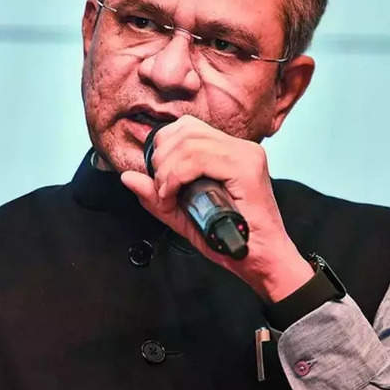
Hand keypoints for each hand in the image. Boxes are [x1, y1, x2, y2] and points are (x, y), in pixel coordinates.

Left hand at [119, 116, 313, 301]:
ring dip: (167, 171)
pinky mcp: (247, 169)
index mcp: (229, 151)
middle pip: (185, 129)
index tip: (160, 182)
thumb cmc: (229, 239)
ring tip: (169, 196)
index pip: (187, 127)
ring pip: (189, 143)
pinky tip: (175, 196)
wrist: (261, 261)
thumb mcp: (183, 216)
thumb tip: (127, 176)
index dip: (163, 149)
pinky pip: (199, 159)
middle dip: (161, 159)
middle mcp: (241, 148)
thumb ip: (156, 195)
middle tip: (162, 190)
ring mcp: (246, 155)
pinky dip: (177, 177)